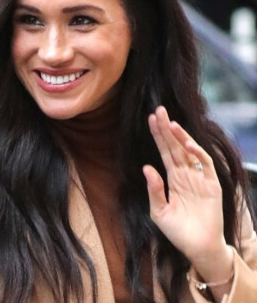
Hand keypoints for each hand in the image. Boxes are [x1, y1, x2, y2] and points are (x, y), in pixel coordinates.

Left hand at [143, 107, 232, 280]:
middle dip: (166, 128)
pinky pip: (206, 165)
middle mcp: (186, 174)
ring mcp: (199, 178)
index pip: (164, 151)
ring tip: (170, 123)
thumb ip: (154, 190)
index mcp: (172, 178)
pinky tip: (187, 144)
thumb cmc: (177, 231)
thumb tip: (147, 167)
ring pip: (189, 151)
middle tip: (159, 110)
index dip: (158, 135)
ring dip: (180, 136)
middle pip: (175, 146)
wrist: (198, 249)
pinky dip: (198, 153)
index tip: (150, 119)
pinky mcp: (212, 185)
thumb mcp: (159, 211)